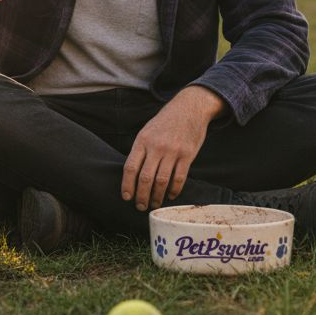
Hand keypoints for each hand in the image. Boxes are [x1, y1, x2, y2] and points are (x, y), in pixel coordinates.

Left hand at [121, 87, 225, 210]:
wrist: (189, 107)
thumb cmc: (165, 122)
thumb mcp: (147, 130)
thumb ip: (140, 150)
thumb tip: (132, 175)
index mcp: (142, 140)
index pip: (130, 167)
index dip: (127, 185)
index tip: (126, 197)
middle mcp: (156, 146)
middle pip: (145, 178)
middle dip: (141, 196)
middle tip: (140, 206)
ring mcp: (172, 151)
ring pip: (161, 181)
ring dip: (157, 196)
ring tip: (154, 204)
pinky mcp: (187, 155)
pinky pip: (179, 178)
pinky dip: (174, 190)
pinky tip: (170, 195)